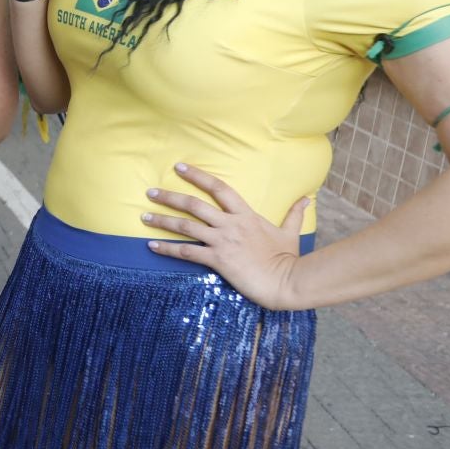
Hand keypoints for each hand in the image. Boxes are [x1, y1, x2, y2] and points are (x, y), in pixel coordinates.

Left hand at [143, 163, 309, 308]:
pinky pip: (186, 252)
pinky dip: (167, 249)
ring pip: (186, 226)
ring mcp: (223, 241)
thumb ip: (294, 214)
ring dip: (162, 221)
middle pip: (194, 205)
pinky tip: (151, 246)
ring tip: (143, 217)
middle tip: (150, 192)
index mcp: (246, 214)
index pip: (219, 188)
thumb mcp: (291, 233)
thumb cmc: (288, 258)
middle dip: (170, 197)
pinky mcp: (218, 260)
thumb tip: (306, 198)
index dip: (198, 176)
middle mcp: (231, 224)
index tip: (180, 167)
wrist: (287, 281)